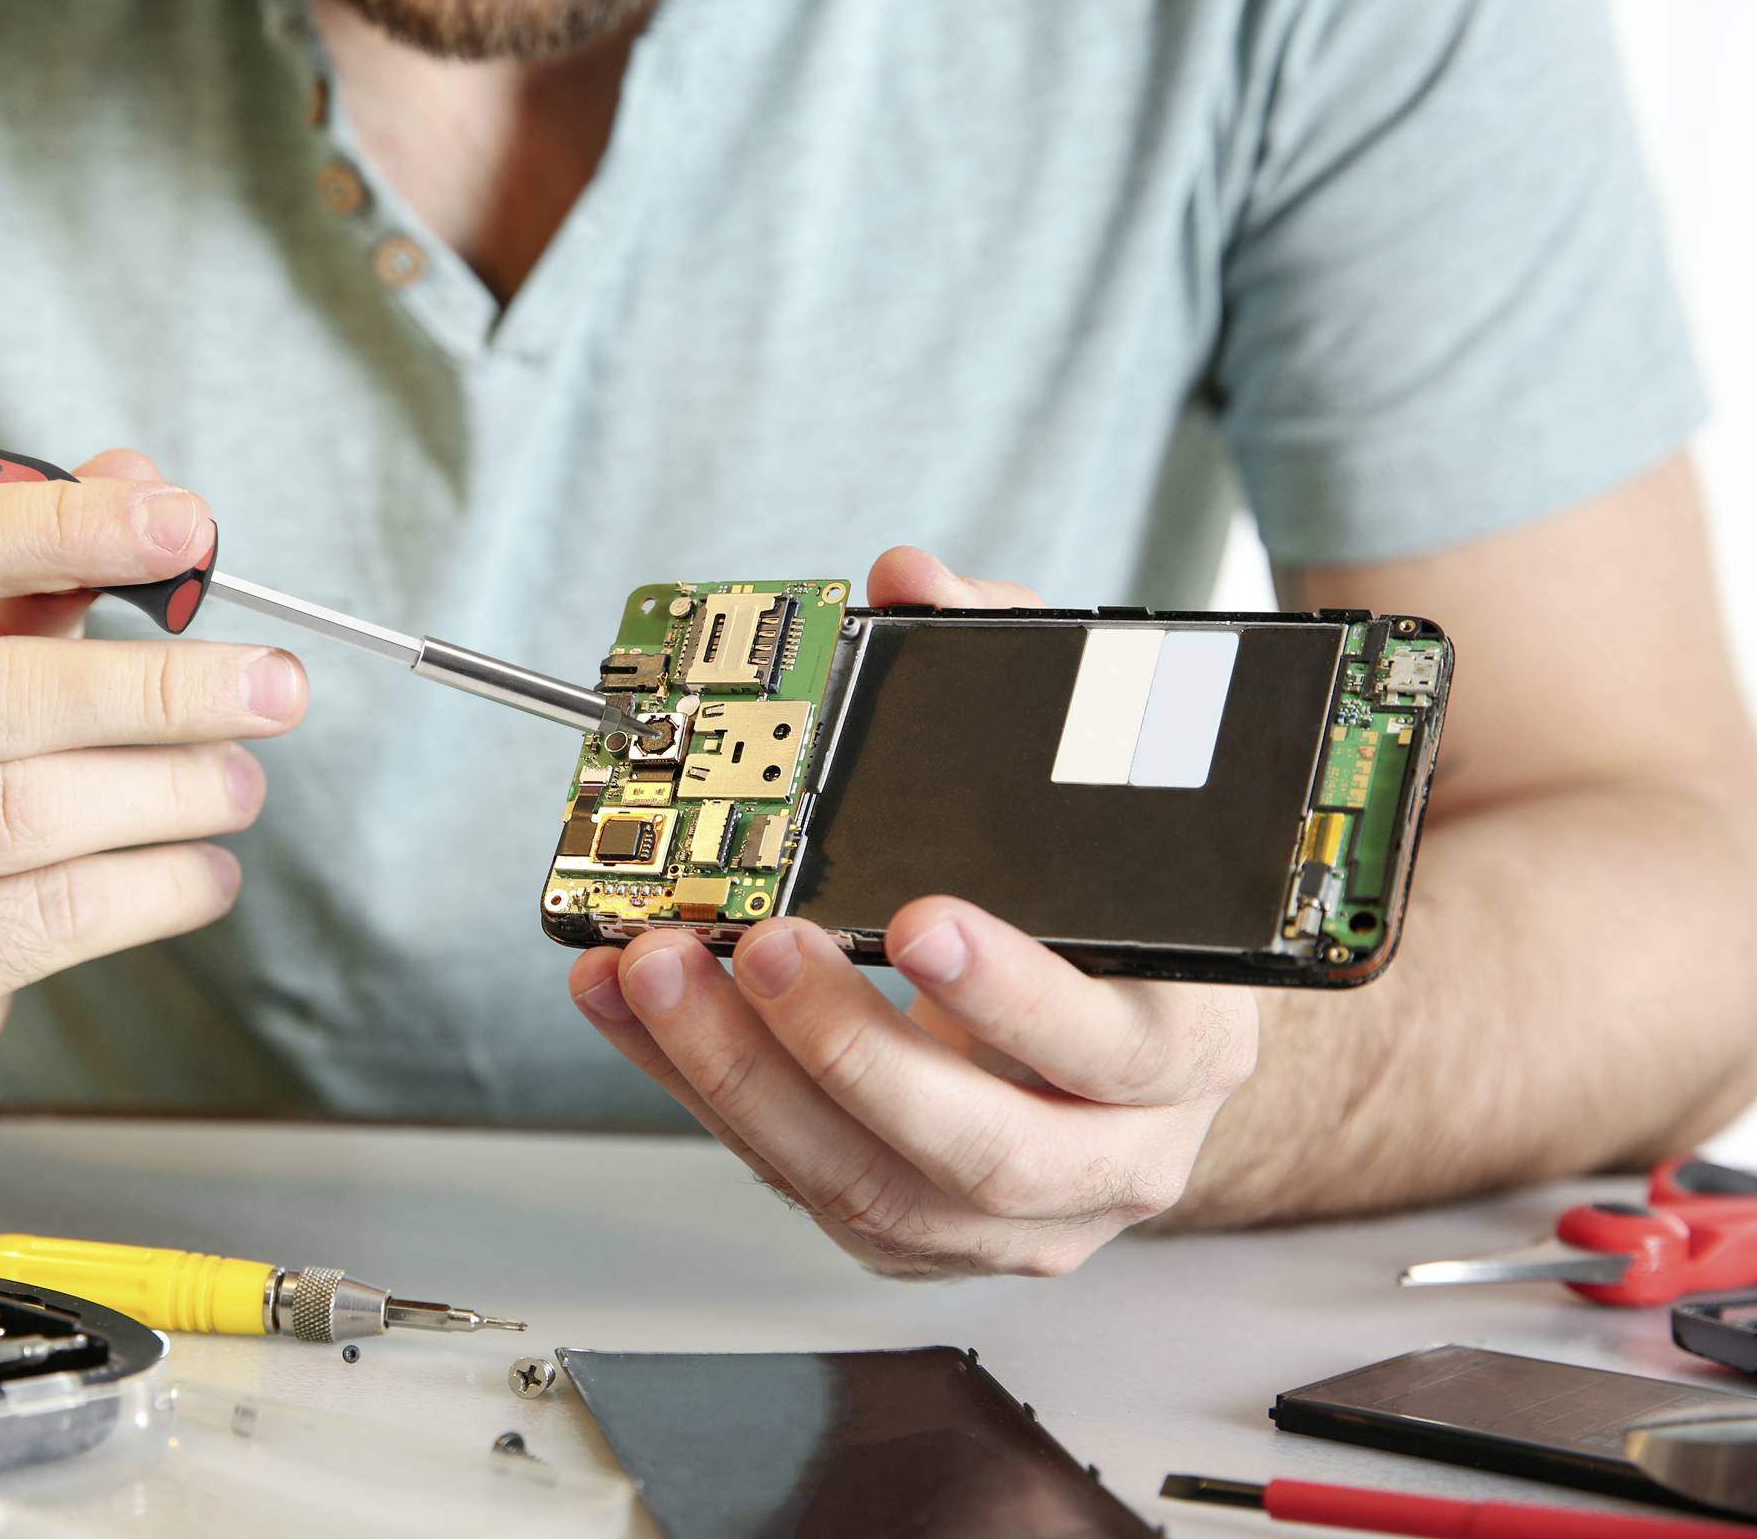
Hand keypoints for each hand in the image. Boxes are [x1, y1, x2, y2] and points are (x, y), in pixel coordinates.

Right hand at [0, 450, 305, 1097]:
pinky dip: (154, 889)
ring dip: (169, 792)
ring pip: (27, 813)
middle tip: (275, 687)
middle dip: (157, 686)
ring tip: (242, 784)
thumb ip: (28, 577)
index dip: (67, 530)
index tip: (192, 530)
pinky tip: (206, 873)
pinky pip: (47, 917)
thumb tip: (137, 478)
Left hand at [565, 547, 1257, 1275]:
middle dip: (843, 1045)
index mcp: (1182, 1041)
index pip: (1113, 1042)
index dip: (1014, 996)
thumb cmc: (1109, 913)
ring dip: (742, 1079)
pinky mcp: (916, 1234)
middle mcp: (1113, 1153)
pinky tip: (636, 1009)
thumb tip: (911, 583)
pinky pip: (798, 1182)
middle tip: (753, 945)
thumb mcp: (1098, 787)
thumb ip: (1010, 672)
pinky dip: (700, 1091)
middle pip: (980, 1143)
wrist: (1137, 1046)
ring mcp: (1014, 1216)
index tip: (918, 923)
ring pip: (872, 1188)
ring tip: (657, 972)